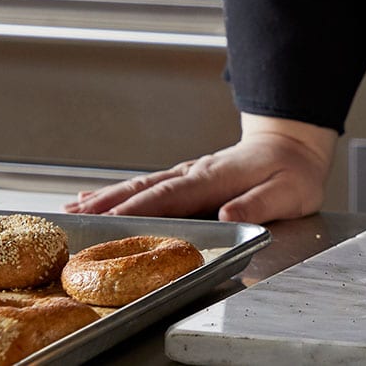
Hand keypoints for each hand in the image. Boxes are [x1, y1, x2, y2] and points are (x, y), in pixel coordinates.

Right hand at [64, 113, 336, 223]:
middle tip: (74, 218)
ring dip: (105, 198)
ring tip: (73, 209)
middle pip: (144, 189)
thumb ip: (258, 204)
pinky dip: (117, 193)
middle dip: (108, 204)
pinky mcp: (185, 179)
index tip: (108, 221)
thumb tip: (228, 215)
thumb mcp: (288, 192)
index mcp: (216, 179)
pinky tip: (95, 199)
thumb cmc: (292, 173)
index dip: (138, 209)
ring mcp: (187, 174)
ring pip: (139, 186)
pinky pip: (145, 186)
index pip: (171, 196)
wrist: (292, 144)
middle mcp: (194, 174)